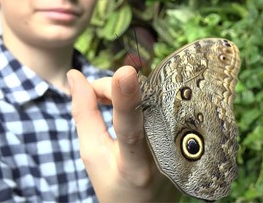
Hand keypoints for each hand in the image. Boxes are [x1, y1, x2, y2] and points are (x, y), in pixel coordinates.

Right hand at [67, 66, 179, 201]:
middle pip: (141, 101)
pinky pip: (162, 99)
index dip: (127, 101)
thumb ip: (85, 114)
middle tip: (94, 94)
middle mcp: (164, 153)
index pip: (130, 129)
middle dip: (111, 88)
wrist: (149, 202)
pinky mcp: (188, 131)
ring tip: (107, 100)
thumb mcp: (93, 154)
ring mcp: (181, 142)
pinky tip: (126, 98)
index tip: (125, 73)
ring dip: (125, 89)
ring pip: (153, 95)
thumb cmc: (116, 182)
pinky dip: (139, 92)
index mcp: (135, 165)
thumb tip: (75, 76)